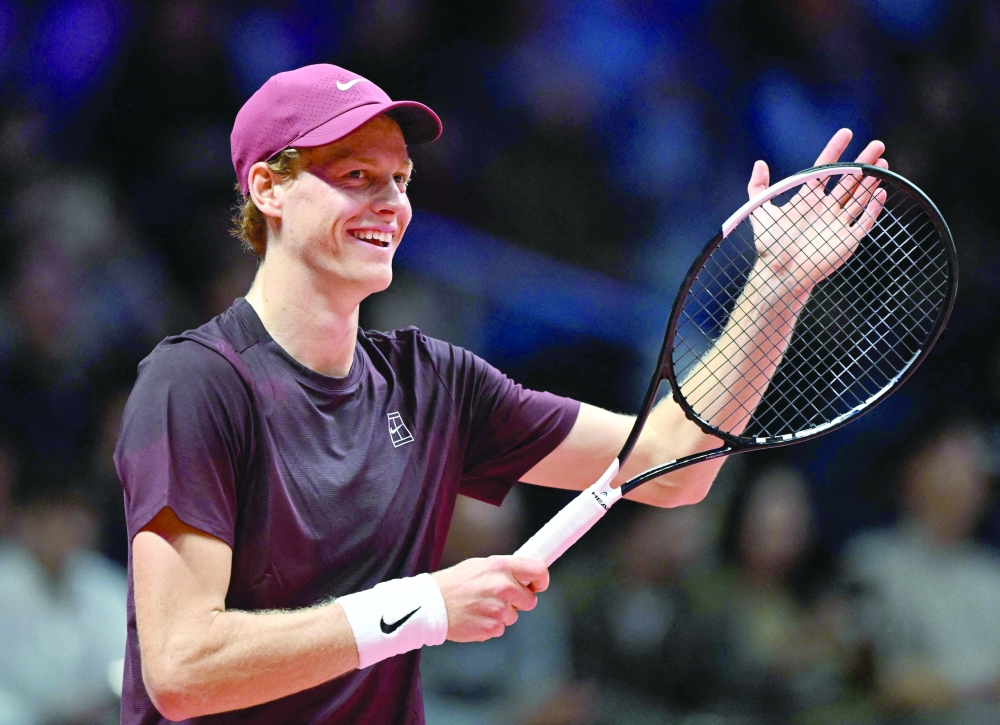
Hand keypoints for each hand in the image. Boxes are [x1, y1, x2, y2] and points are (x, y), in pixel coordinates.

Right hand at [431, 555, 548, 641]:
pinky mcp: (492, 627)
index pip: (539, 571)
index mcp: (501, 566)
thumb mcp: (480, 566)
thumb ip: (504, 570)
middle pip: (530, 600)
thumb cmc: (455, 583)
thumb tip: (525, 575)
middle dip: (518, 602)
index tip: (537, 586)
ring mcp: (499, 608)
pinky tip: (475, 617)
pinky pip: (500, 628)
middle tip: (498, 598)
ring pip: (514, 616)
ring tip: (479, 607)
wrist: (432, 605)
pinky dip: (490, 625)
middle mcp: (503, 586)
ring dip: (501, 614)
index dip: (541, 581)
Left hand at [747, 129, 888, 295]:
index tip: (847, 133)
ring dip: (871, 181)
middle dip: (863, 162)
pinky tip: (880, 191)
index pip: (825, 169)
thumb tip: (759, 163)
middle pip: (848, 180)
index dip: (835, 150)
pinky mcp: (847, 240)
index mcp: (808, 198)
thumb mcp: (760, 213)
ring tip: (883, 164)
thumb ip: (758, 188)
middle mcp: (826, 208)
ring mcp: (838, 223)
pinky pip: (864, 221)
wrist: (780, 275)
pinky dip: (873, 208)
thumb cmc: (770, 246)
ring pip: (859, 197)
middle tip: (878, 145)